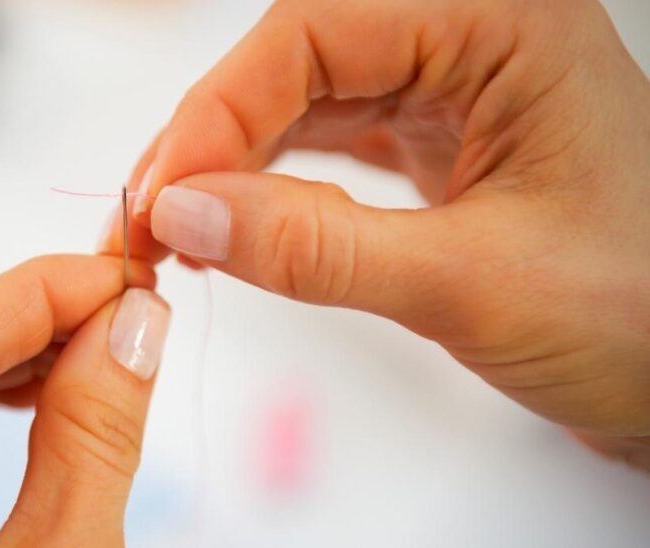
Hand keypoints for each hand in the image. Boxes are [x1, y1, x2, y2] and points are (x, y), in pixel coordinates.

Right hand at [101, 0, 649, 467]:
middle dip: (213, 132)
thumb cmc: (642, 314)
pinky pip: (328, 134)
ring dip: (232, 156)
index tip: (160, 193)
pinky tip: (239, 213)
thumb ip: (316, 247)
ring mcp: (452, 82)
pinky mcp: (436, 135)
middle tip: (152, 214)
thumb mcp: (471, 284)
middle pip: (296, 54)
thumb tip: (185, 212)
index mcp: (502, 20)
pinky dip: (271, 177)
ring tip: (179, 222)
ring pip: (303, 93)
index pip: (314, 31)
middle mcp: (472, 32)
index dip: (218, 111)